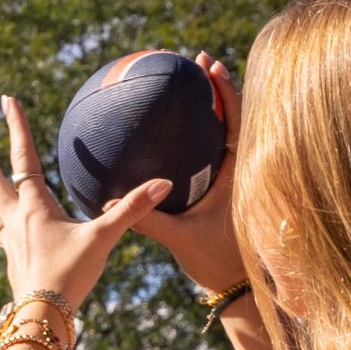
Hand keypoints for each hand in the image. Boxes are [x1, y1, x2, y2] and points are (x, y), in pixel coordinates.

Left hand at [0, 95, 168, 315]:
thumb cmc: (70, 277)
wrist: (42, 316)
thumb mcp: (103, 239)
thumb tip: (163, 183)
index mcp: (34, 208)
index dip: (15, 127)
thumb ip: (131, 210)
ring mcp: (10, 240)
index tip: (6, 100)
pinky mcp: (11, 258)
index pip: (23, 159)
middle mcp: (16, 220)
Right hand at [122, 53, 245, 296]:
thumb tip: (104, 203)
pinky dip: (207, 134)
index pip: (238, 119)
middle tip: (197, 61)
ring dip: (217, 106)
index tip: (208, 62)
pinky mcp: (234, 191)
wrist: (241, 289)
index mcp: (242, 173)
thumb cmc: (216, 264)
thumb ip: (146, 219)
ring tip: (194, 82)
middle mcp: (246, 169)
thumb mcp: (180, 239)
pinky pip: (221, 153)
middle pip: (239, 115)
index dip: (226, 88)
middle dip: (219, 85)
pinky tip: (180, 131)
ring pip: (233, 132)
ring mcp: (241, 179)